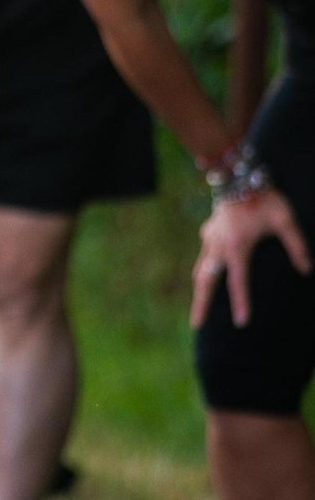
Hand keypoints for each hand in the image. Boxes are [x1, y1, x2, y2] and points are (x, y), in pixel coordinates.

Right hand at [190, 180, 311, 330]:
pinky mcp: (208, 232)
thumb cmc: (265, 197)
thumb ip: (297, 245)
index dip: (242, 304)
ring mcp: (210, 239)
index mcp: (237, 247)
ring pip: (201, 271)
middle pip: (207, 282)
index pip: (239, 282)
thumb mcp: (285, 219)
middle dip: (201, 305)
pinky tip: (207, 277)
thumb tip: (307, 269)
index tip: (241, 323)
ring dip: (199, 291)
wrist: (238, 175)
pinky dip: (204, 272)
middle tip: (196, 325)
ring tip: (198, 309)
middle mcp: (219, 246)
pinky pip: (204, 257)